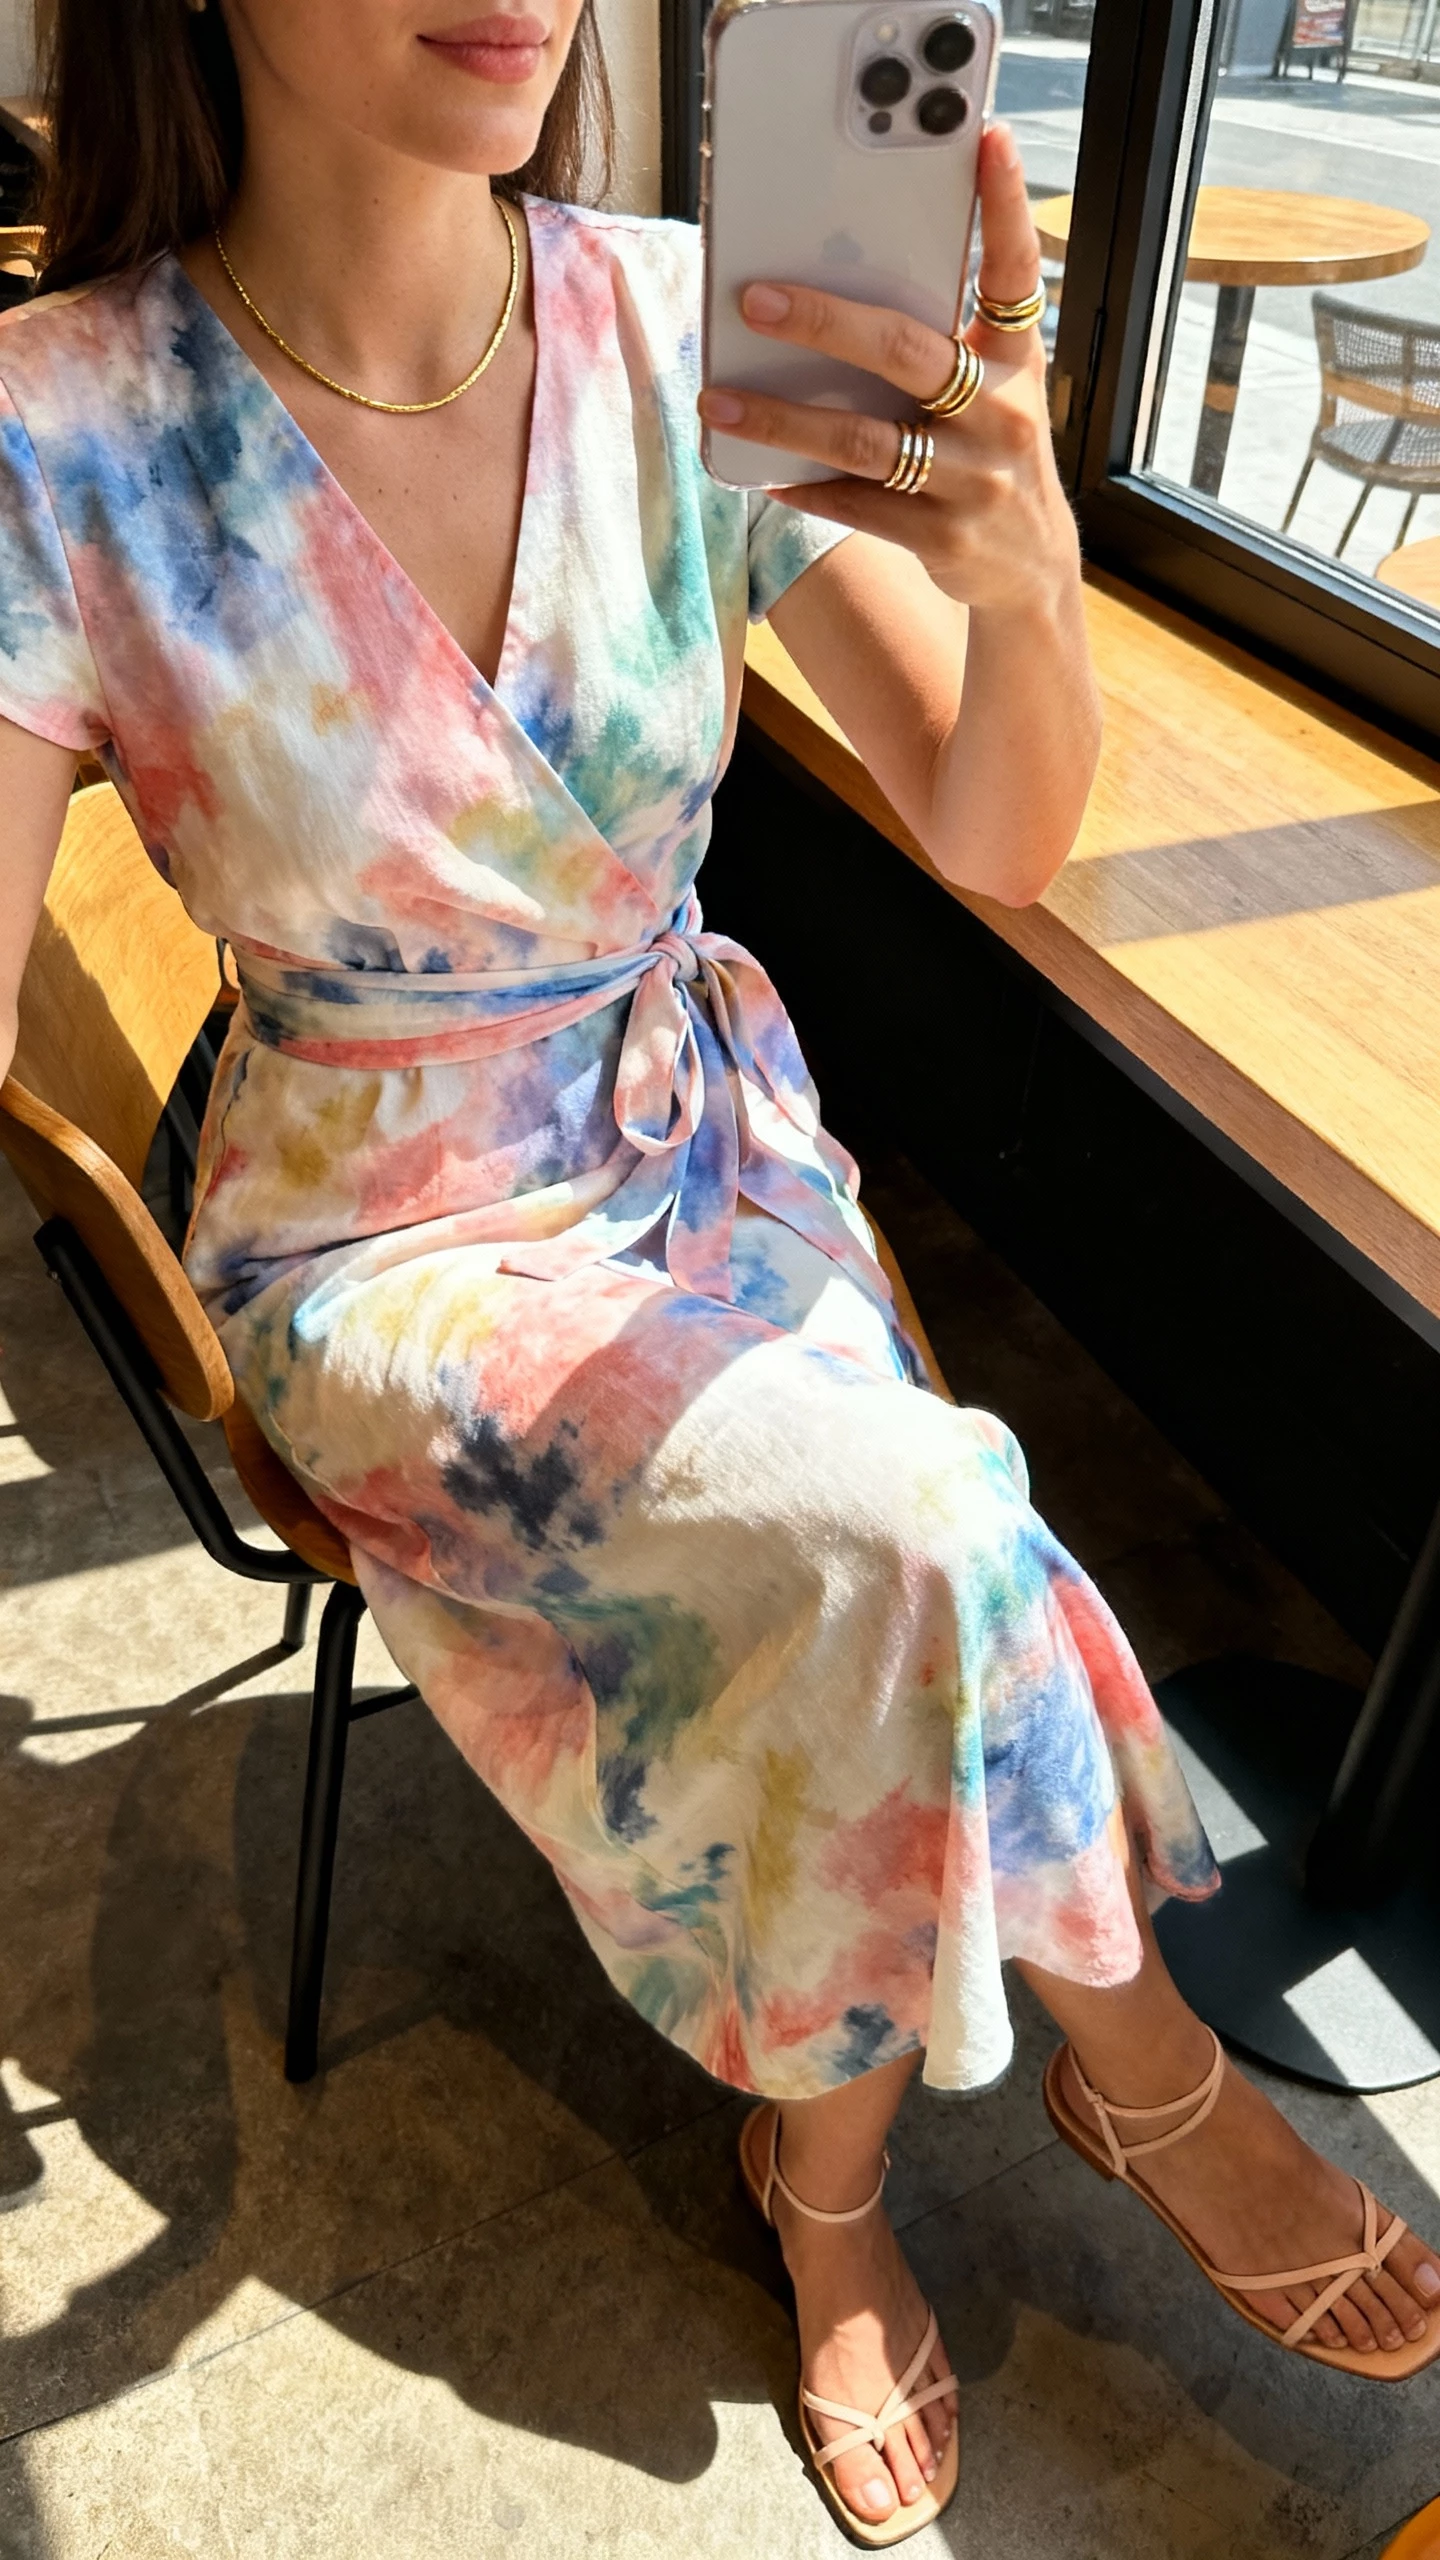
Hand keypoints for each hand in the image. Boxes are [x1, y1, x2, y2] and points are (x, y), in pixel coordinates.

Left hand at [696, 124, 1078, 619]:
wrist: (1029, 567)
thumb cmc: (991, 452)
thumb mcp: (993, 387)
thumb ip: (940, 340)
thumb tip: (836, 287)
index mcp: (1015, 358)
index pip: (1015, 270)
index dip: (1004, 204)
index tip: (987, 140)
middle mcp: (1002, 413)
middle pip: (906, 352)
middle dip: (824, 322)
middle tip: (754, 300)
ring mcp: (975, 479)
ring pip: (865, 441)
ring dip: (783, 420)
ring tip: (720, 403)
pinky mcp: (945, 538)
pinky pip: (860, 506)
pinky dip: (806, 488)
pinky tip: (761, 472)